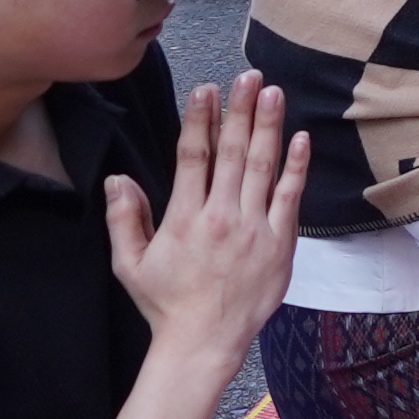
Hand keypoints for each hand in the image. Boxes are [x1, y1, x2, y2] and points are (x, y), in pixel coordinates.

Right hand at [102, 78, 302, 359]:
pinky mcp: (281, 244)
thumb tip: (118, 179)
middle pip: (231, 152)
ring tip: (273, 92)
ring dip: (268, 127)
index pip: (192, 156)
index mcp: (184, 217)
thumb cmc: (166, 303)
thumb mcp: (130, 264)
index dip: (199, 119)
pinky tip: (300, 139)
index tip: (206, 90)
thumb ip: (125, 218)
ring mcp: (254, 229)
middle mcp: (221, 217)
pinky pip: (290, 198)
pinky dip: (296, 167)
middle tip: (248, 76)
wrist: (205, 342)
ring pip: (262, 167)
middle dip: (239, 110)